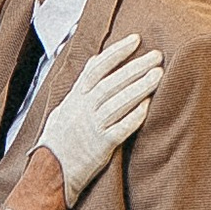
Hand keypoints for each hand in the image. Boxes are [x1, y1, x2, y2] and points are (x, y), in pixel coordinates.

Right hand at [33, 32, 163, 202]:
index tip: (135, 39)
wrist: (52, 171)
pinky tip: (148, 105)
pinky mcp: (101, 146)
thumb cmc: (60, 138)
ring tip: (158, 75)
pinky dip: (134, 116)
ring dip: (139, 87)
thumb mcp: (65, 107)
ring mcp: (92, 127)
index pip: (96, 67)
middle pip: (112, 82)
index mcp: (75, 97)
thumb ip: (81, 85)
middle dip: (135, 67)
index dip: (116, 52)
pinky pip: (120, 128)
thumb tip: (94, 61)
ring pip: (118, 102)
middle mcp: (83, 109)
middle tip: (156, 55)